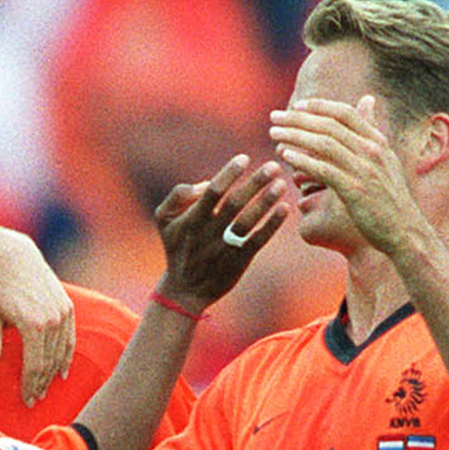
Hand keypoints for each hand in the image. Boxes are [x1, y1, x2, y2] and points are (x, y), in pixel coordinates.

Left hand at [0, 228, 75, 405]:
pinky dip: (67, 356)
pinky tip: (62, 371)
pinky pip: (70, 339)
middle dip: (41, 383)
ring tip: (44, 388)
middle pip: (49, 362)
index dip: (30, 385)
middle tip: (34, 399)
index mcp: (33, 325)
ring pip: (61, 353)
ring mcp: (63, 312)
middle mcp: (53, 319)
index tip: (27, 400)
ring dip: (53, 373)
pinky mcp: (68, 306)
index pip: (35, 366)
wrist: (13, 255)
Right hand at [151, 156, 287, 313]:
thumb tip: (205, 183)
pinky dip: (271, 225)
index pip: (213, 192)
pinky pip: (257, 240)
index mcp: (192, 219)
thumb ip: (178, 195)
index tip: (244, 158)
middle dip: (254, 183)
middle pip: (235, 203)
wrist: (184, 291)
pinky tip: (285, 209)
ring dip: (266, 202)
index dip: (229, 174)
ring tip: (281, 184)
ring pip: (248, 221)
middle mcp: (209, 233)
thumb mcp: (164, 219)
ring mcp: (225, 248)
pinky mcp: (239, 261)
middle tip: (273, 166)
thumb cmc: (177, 247)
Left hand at [268, 93, 430, 261]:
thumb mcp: (385, 158)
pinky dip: (303, 160)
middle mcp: (372, 150)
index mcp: (378, 141)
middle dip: (298, 118)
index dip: (318, 106)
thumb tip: (367, 99)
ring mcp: (364, 170)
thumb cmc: (390, 198)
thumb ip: (370, 131)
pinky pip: (323, 169)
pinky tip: (286, 156)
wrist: (405, 231)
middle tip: (274, 116)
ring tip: (274, 133)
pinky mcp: (355, 190)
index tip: (297, 106)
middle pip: (329, 125)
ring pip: (323, 144)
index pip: (345, 113)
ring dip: (295, 136)